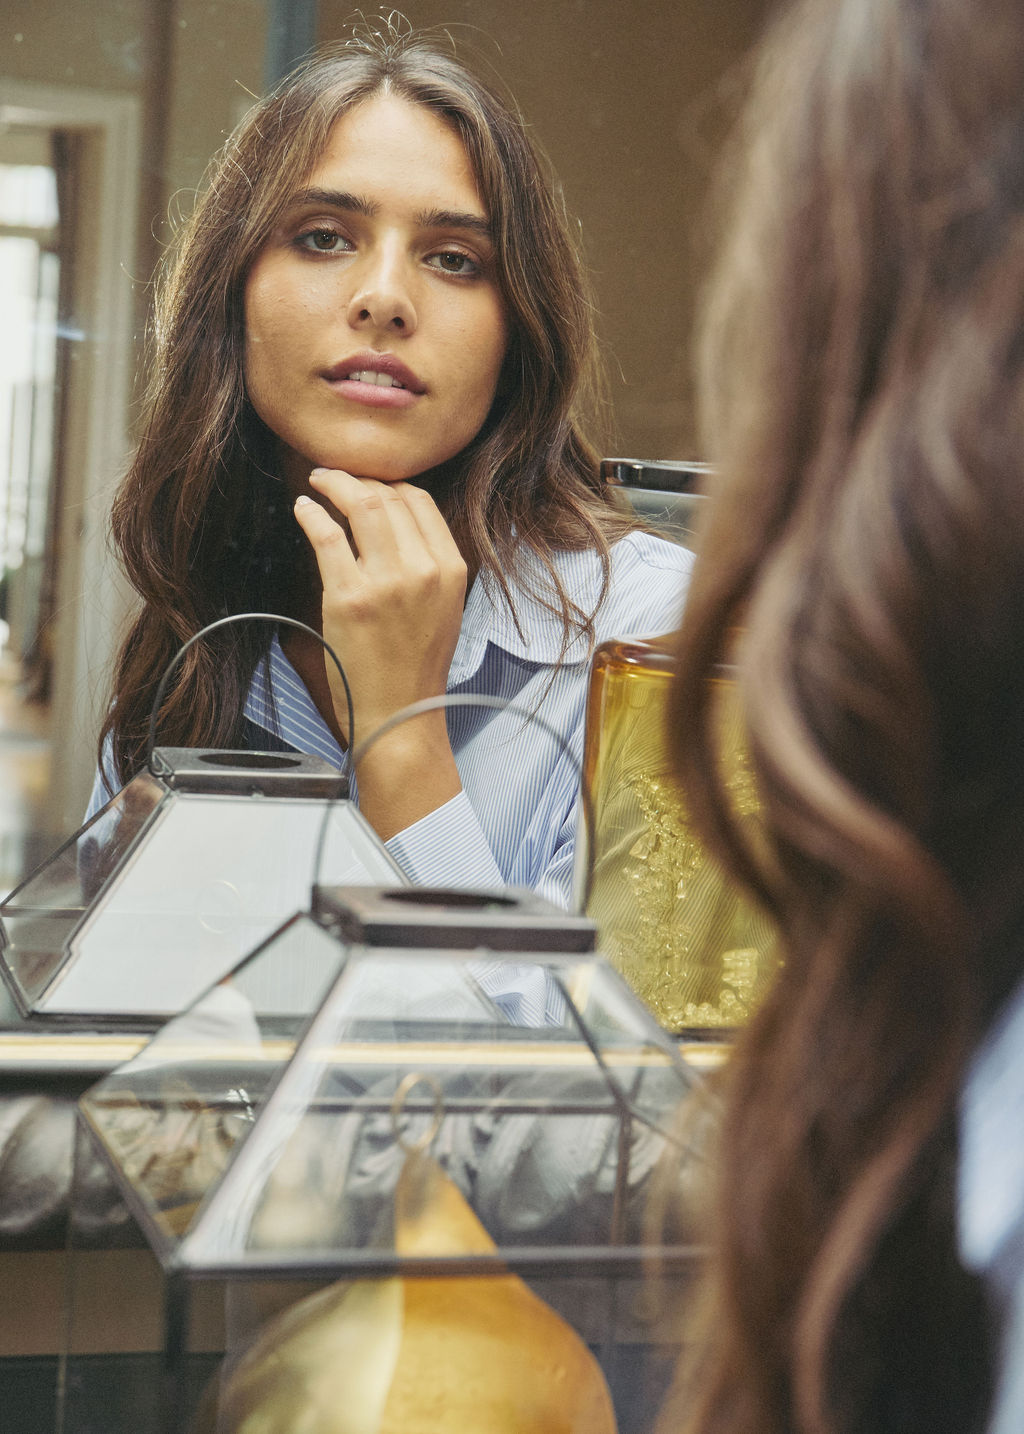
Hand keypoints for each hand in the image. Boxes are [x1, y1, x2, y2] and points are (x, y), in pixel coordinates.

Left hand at [293, 468, 465, 836]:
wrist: (400, 715)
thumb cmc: (415, 667)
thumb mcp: (443, 608)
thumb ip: (426, 564)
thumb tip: (392, 520)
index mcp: (451, 569)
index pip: (420, 501)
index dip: (389, 486)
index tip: (368, 485)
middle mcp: (423, 569)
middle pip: (388, 497)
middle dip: (357, 479)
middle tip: (334, 476)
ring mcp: (385, 582)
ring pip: (359, 507)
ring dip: (332, 485)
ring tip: (317, 482)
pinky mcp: (348, 597)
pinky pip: (327, 536)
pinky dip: (311, 514)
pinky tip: (304, 509)